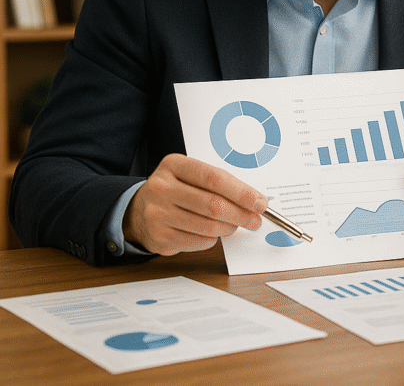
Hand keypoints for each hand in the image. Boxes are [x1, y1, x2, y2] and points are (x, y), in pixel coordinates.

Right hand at [123, 153, 267, 255]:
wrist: (138, 211)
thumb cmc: (176, 191)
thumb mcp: (192, 176)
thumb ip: (220, 184)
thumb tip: (255, 201)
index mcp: (174, 165)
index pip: (215, 178)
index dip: (242, 192)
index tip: (260, 202)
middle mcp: (162, 188)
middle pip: (213, 204)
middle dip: (241, 214)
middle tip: (255, 220)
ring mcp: (158, 214)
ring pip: (208, 226)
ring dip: (229, 228)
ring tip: (234, 225)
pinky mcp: (159, 237)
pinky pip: (199, 242)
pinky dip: (212, 239)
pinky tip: (211, 233)